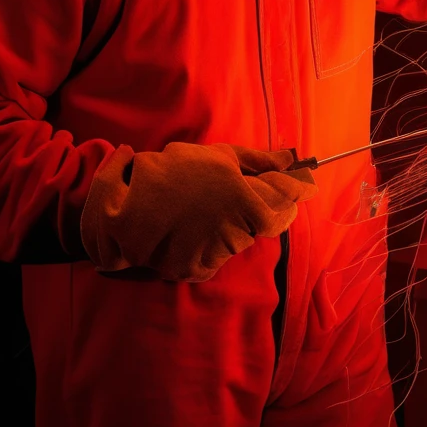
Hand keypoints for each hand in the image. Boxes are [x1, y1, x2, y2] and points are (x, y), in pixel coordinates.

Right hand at [81, 141, 317, 281]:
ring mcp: (216, 254)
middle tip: (244, 193)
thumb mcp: (217, 156)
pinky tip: (195, 227)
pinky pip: (216, 259)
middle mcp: (235, 231)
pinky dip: (211, 245)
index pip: (284, 206)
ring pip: (240, 241)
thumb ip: (257, 161)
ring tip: (208, 207)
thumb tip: (290, 160)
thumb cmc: (172, 171)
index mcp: (244, 201)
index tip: (305, 185)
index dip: (296, 195)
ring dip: (233, 226)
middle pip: (263, 224)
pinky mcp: (197, 270)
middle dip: (260, 208)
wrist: (121, 208)